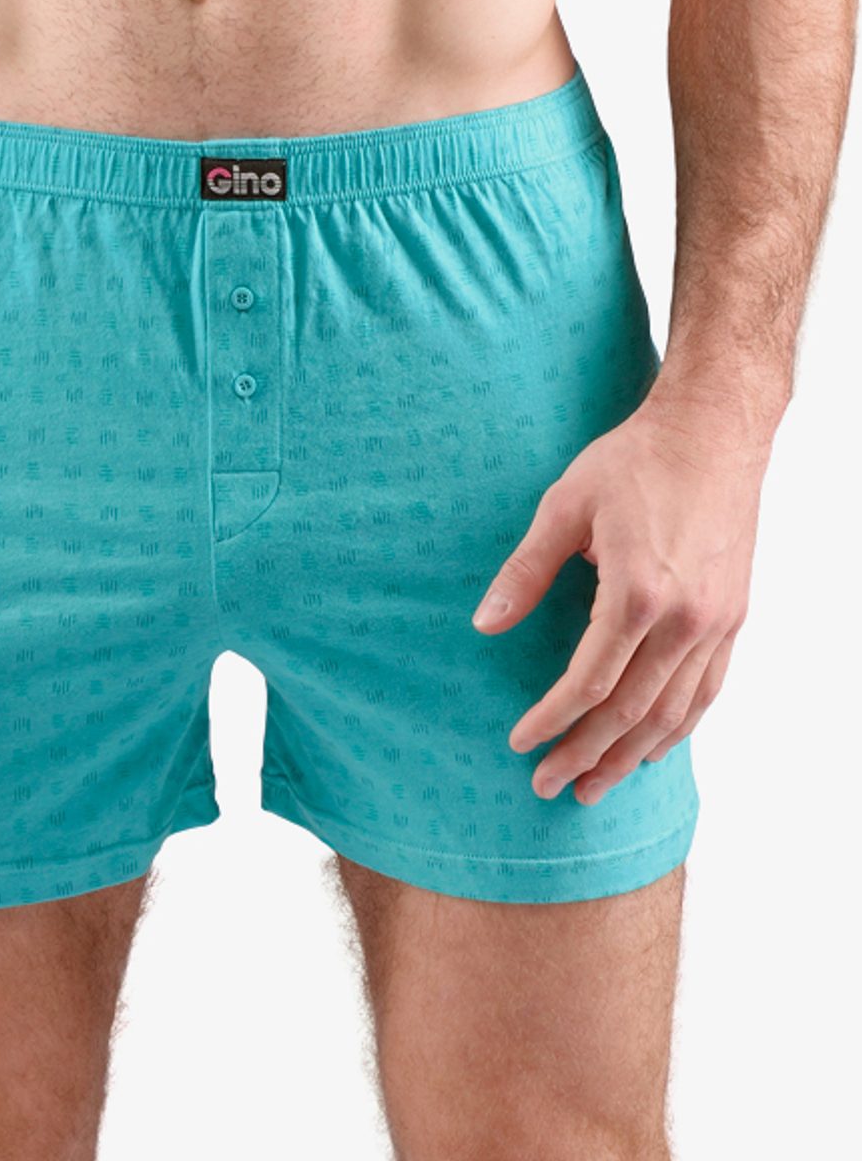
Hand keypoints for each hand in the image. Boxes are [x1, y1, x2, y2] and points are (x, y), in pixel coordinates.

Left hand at [471, 401, 765, 804]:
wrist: (713, 431)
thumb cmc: (633, 461)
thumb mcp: (564, 505)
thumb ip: (525, 571)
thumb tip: (485, 625)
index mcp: (638, 592)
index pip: (589, 682)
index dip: (552, 720)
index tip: (520, 743)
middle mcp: (684, 618)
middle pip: (631, 712)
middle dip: (587, 755)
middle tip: (549, 787)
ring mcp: (716, 621)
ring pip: (674, 713)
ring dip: (632, 756)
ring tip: (595, 786)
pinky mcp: (733, 615)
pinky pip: (708, 689)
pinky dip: (680, 727)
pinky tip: (653, 747)